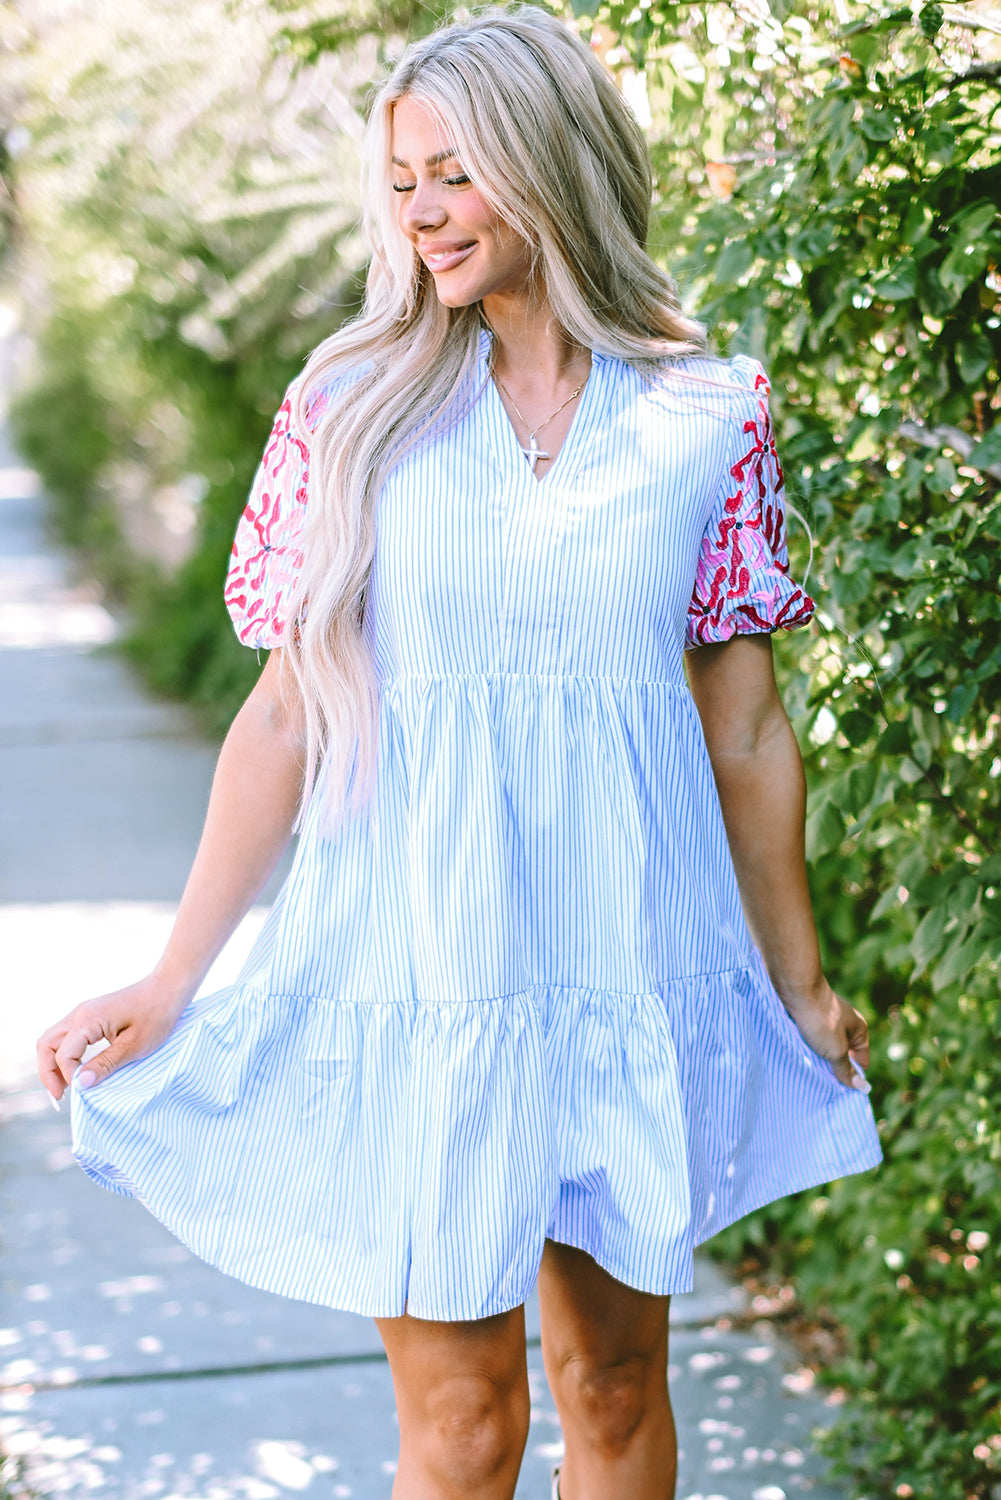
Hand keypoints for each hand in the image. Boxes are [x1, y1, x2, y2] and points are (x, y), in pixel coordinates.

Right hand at [37, 975, 190, 1102]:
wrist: (168, 989)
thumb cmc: (156, 1015)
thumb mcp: (134, 1046)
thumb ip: (105, 1064)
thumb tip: (80, 1084)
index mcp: (88, 1020)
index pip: (63, 1055)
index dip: (68, 1077)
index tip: (82, 1093)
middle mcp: (80, 1013)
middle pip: (46, 1044)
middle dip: (48, 1072)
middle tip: (60, 1095)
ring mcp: (84, 1012)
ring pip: (53, 1039)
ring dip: (54, 1063)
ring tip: (66, 1085)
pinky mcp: (91, 1015)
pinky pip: (67, 1036)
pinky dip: (65, 1054)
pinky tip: (77, 1069)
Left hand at [779, 979, 871, 1091]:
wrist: (796, 989)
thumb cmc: (820, 1020)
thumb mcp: (835, 1050)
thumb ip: (846, 1069)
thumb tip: (864, 1088)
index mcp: (859, 1030)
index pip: (861, 1061)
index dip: (852, 1075)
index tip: (840, 1090)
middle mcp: (846, 1024)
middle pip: (842, 1053)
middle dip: (832, 1067)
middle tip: (822, 1083)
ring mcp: (827, 1019)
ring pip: (825, 1045)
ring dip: (817, 1056)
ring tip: (808, 1068)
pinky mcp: (810, 1016)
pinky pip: (811, 1037)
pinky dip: (807, 1045)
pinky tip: (799, 1053)